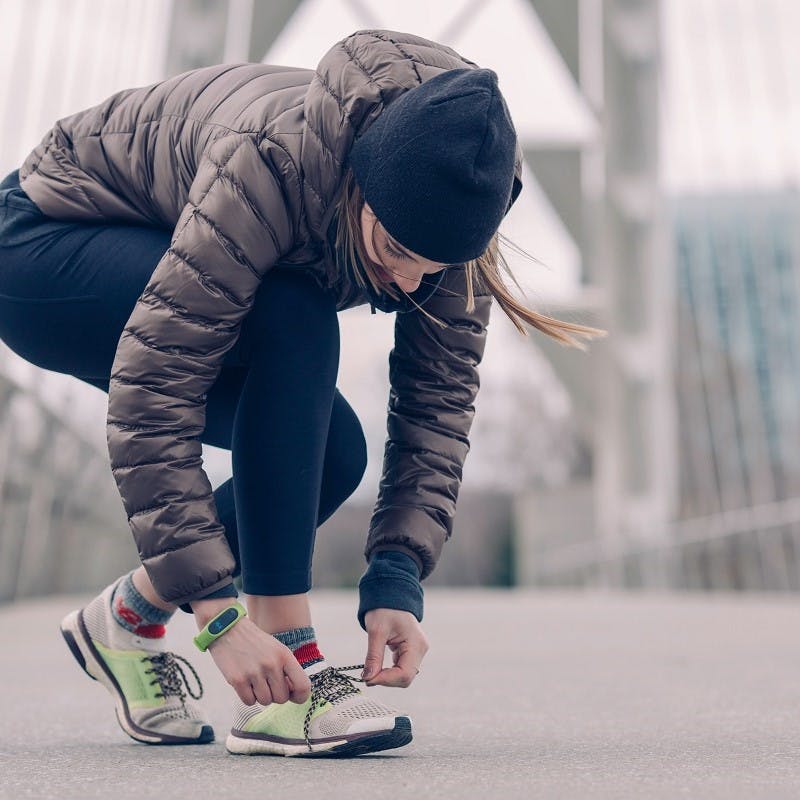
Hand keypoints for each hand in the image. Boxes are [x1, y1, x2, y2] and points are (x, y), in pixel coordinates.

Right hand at [192, 599, 310, 705]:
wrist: (227, 629)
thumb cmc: (253, 641)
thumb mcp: (276, 649)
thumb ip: (286, 669)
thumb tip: (293, 694)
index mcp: (284, 655)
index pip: (302, 685)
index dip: (300, 696)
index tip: (293, 696)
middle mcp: (272, 664)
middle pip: (282, 698)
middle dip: (275, 695)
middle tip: (267, 683)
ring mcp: (254, 673)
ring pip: (265, 702)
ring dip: (260, 695)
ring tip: (255, 680)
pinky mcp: (238, 680)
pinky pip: (249, 702)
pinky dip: (248, 696)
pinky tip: (245, 683)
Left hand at [362, 608, 428, 687]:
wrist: (391, 595)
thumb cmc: (384, 609)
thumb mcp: (376, 631)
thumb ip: (373, 656)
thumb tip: (368, 678)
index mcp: (416, 644)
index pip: (404, 673)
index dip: (386, 680)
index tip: (367, 679)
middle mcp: (420, 650)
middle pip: (406, 678)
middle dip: (386, 680)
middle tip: (367, 677)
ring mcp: (417, 652)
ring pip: (403, 676)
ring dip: (387, 677)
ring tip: (371, 671)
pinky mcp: (410, 652)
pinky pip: (401, 669)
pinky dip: (389, 672)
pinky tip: (378, 668)